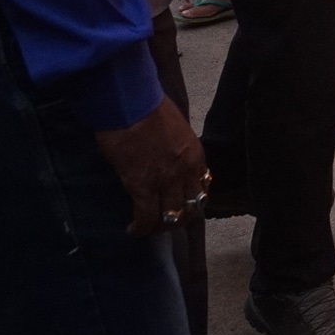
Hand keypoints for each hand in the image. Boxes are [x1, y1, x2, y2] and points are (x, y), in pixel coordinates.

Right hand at [94, 98, 207, 236]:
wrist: (132, 104)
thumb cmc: (149, 109)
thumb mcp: (176, 129)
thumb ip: (177, 149)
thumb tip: (167, 159)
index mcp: (195, 156)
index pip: (202, 188)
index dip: (192, 201)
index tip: (181, 206)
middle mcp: (186, 171)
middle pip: (191, 207)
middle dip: (180, 220)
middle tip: (165, 223)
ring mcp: (166, 180)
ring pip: (171, 217)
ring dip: (160, 226)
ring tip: (148, 228)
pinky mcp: (142, 186)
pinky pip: (146, 216)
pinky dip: (141, 228)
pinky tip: (133, 230)